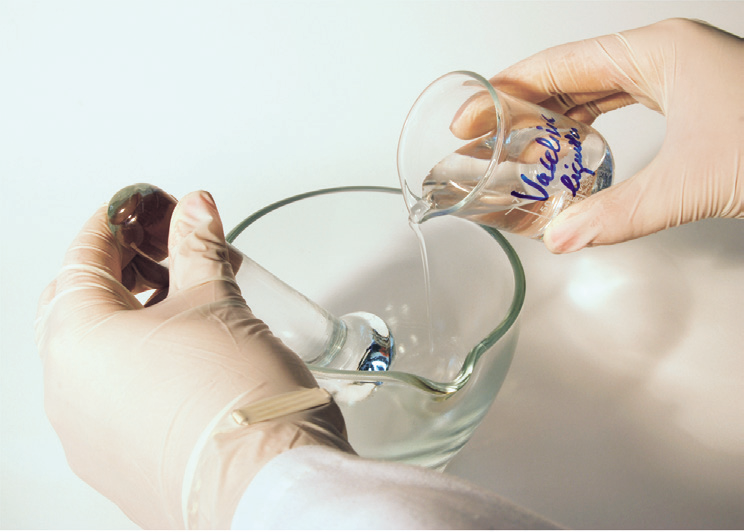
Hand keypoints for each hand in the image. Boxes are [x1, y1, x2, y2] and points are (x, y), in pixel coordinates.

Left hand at [35, 191, 351, 528]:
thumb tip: (194, 212)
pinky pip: (113, 398)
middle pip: (80, 306)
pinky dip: (137, 367)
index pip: (82, 257)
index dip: (116, 222)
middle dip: (123, 271)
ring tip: (185, 306)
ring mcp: (87, 434)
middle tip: (166, 254)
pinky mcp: (115, 463)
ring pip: (96, 357)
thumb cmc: (240, 400)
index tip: (142, 209)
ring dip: (132, 321)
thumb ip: (198, 247)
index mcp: (77, 341)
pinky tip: (182, 359)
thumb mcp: (218, 302)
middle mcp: (67, 392)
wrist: (270, 482)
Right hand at [462, 18, 743, 251]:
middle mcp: (665, 54)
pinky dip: (590, 125)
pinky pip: (623, 103)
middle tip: (480, 136)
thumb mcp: (690, 182)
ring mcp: (680, 73)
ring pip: (596, 89)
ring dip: (554, 118)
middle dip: (522, 107)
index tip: (469, 115)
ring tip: (515, 147)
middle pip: (571, 74)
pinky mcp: (693, 97)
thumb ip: (616, 214)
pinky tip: (569, 146)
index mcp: (657, 50)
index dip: (506, 92)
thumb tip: (560, 239)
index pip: (559, 65)